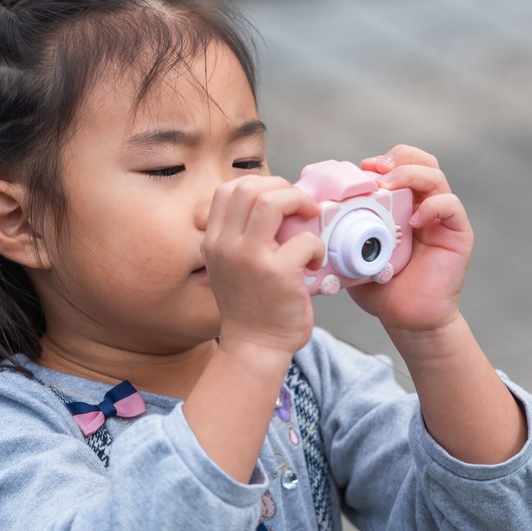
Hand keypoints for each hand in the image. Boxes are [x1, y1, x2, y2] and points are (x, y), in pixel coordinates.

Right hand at [203, 176, 324, 357]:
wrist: (254, 346)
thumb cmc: (248, 307)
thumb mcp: (226, 267)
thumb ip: (236, 238)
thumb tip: (268, 205)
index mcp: (214, 242)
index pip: (227, 190)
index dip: (257, 184)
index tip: (276, 198)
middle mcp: (226, 246)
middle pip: (249, 187)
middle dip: (282, 188)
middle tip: (300, 205)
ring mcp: (250, 259)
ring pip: (272, 202)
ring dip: (299, 203)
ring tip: (311, 218)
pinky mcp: (277, 274)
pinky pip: (305, 239)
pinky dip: (317, 246)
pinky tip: (315, 261)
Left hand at [346, 145, 472, 333]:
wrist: (406, 318)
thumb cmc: (381, 287)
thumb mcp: (352, 254)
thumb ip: (340, 232)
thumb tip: (313, 214)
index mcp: (401, 205)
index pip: (399, 166)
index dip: (382, 161)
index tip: (360, 170)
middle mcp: (423, 205)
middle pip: (421, 162)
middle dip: (398, 158)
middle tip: (376, 170)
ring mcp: (441, 218)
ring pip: (435, 177)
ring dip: (410, 174)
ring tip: (389, 186)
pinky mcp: (457, 233)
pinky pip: (450, 206)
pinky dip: (432, 206)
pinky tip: (413, 220)